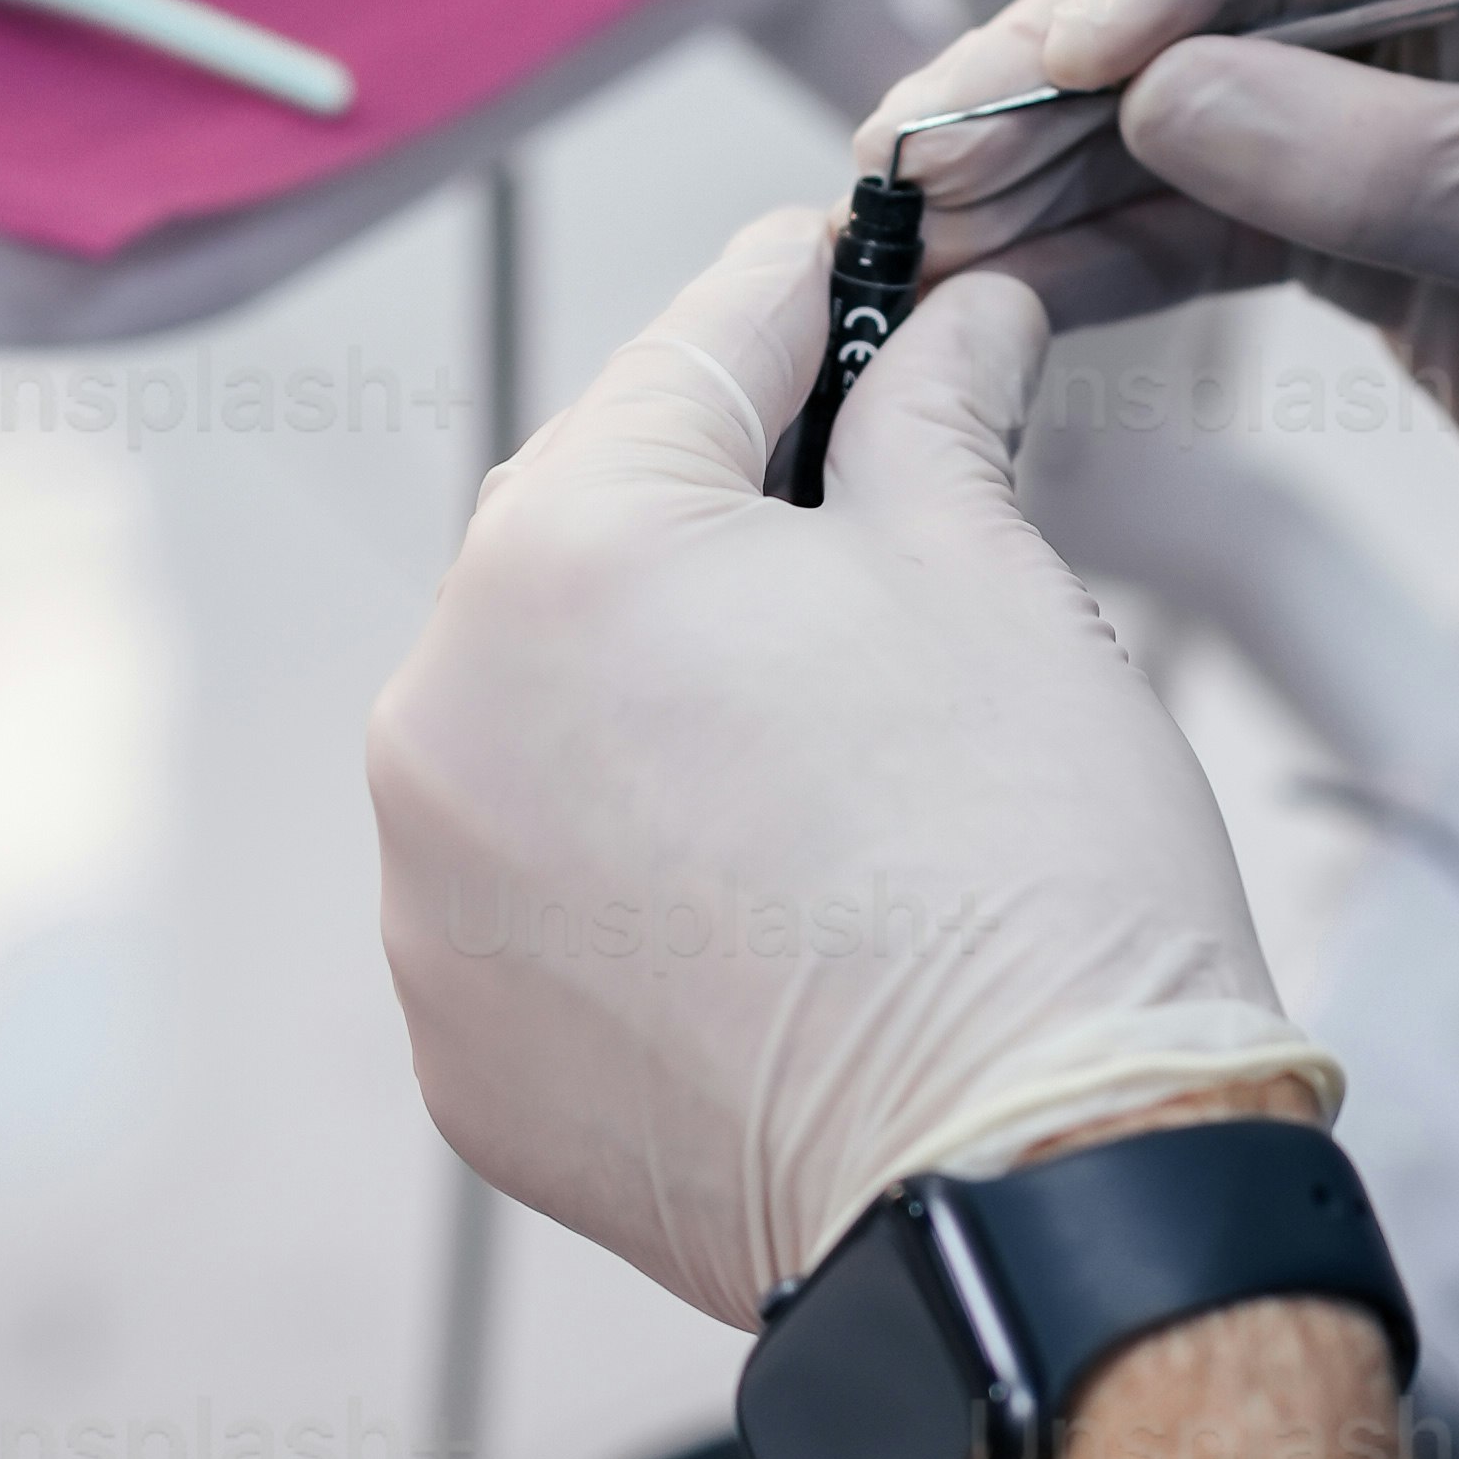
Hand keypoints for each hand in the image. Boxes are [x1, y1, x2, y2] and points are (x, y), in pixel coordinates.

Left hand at [366, 200, 1334, 1334]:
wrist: (1027, 1190)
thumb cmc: (1026, 870)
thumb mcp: (992, 575)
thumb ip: (934, 414)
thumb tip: (955, 319)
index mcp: (562, 553)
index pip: (693, 353)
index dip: (808, 297)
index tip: (861, 268)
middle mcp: (441, 714)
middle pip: (586, 535)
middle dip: (723, 507)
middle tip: (872, 502)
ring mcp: (431, 899)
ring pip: (544, 721)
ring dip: (657, 694)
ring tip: (825, 736)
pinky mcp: (463, 1048)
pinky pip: (533, 890)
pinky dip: (629, 862)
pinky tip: (765, 886)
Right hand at [864, 0, 1458, 757]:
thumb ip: (1388, 161)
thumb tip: (1158, 93)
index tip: (1093, 38)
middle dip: (1077, 49)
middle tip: (931, 138)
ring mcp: (1430, 106)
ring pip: (1200, 97)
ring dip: (1056, 156)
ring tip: (913, 214)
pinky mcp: (1389, 237)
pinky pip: (1216, 218)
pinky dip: (1106, 251)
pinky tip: (993, 282)